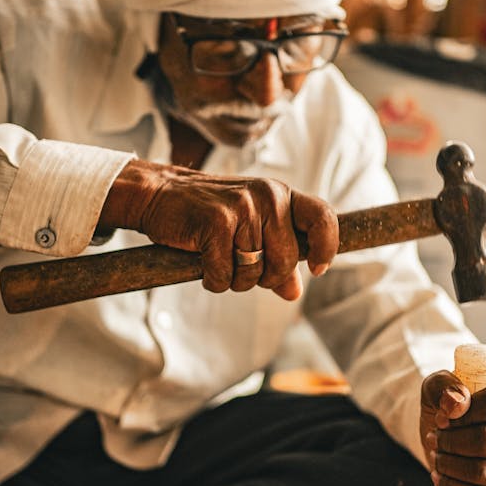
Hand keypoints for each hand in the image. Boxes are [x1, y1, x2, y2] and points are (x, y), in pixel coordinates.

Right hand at [98, 159, 338, 299]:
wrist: (158, 194)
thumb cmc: (207, 213)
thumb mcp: (249, 227)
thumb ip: (276, 255)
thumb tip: (295, 291)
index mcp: (280, 194)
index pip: (322, 218)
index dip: (326, 247)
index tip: (316, 269)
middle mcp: (267, 196)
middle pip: (284, 262)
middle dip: (264, 278)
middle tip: (241, 268)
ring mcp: (242, 208)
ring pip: (254, 273)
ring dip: (234, 280)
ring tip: (218, 260)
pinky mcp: (216, 223)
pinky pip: (224, 275)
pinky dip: (213, 281)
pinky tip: (202, 264)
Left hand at [420, 370, 485, 485]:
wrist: (454, 436)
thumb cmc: (452, 407)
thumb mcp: (440, 386)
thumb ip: (444, 387)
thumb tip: (455, 404)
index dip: (462, 414)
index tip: (441, 419)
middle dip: (451, 442)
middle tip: (433, 440)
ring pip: (484, 471)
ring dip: (450, 465)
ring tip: (436, 456)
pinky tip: (439, 478)